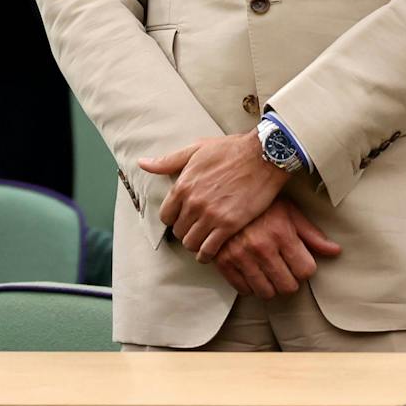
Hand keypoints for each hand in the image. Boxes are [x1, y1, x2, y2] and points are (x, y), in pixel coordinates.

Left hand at [141, 131, 288, 262]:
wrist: (263, 156)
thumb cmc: (230, 150)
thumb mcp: (195, 150)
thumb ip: (168, 161)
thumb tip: (142, 163)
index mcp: (183, 186)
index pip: (165, 216)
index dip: (172, 219)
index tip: (181, 219)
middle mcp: (193, 203)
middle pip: (178, 231)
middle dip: (184, 232)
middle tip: (194, 230)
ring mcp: (211, 215)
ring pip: (191, 243)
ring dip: (195, 244)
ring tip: (202, 241)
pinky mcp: (230, 225)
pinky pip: (210, 250)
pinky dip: (207, 255)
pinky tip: (210, 252)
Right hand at [213, 198, 340, 298]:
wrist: (221, 195)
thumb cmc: (260, 204)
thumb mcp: (289, 212)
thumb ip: (312, 234)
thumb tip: (335, 251)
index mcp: (280, 232)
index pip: (306, 271)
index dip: (305, 267)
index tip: (298, 260)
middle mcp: (261, 246)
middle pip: (288, 287)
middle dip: (289, 279)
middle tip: (284, 267)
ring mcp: (240, 256)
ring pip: (267, 293)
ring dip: (270, 285)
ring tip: (268, 270)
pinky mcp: (223, 262)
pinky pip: (244, 290)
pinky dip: (250, 285)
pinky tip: (252, 271)